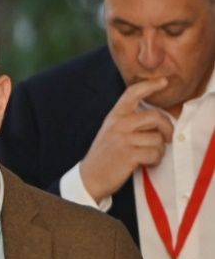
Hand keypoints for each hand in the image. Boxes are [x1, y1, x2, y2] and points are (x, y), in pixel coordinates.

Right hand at [78, 78, 172, 200]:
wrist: (90, 177)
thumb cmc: (107, 154)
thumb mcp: (113, 131)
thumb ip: (130, 120)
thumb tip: (160, 118)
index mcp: (114, 116)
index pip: (132, 93)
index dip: (149, 85)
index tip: (163, 81)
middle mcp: (118, 124)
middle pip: (155, 116)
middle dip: (167, 128)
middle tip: (166, 137)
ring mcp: (122, 139)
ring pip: (158, 138)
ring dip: (159, 149)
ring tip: (148, 154)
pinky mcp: (128, 155)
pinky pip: (155, 153)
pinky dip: (155, 160)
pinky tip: (145, 162)